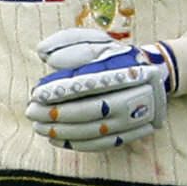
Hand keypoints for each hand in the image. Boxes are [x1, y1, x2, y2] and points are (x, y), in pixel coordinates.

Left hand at [25, 28, 175, 150]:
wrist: (154, 74)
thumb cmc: (114, 57)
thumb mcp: (96, 41)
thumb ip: (68, 42)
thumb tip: (44, 54)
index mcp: (130, 68)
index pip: (93, 82)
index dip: (63, 90)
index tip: (37, 94)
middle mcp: (139, 94)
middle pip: (96, 109)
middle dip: (59, 114)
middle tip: (32, 112)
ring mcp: (139, 117)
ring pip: (97, 130)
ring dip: (64, 131)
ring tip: (39, 127)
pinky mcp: (135, 133)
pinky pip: (103, 144)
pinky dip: (77, 143)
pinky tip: (55, 139)